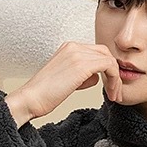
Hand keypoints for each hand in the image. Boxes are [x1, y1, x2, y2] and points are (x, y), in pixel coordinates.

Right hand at [5, 41, 122, 125]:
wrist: (31, 99)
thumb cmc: (44, 95)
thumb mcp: (67, 80)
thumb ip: (82, 75)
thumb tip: (96, 77)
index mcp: (69, 48)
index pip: (96, 52)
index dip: (107, 69)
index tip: (110, 88)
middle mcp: (74, 46)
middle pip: (105, 53)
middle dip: (114, 73)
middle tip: (115, 93)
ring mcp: (77, 54)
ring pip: (109, 60)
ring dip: (116, 79)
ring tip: (114, 96)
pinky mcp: (82, 65)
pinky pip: (109, 66)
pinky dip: (114, 80)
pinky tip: (111, 93)